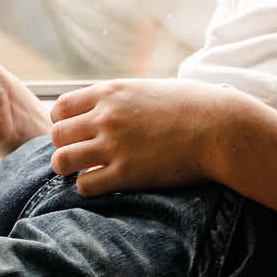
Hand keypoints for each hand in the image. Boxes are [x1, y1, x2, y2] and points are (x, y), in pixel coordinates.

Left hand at [48, 78, 241, 195]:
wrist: (222, 128)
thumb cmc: (196, 106)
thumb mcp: (150, 89)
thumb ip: (124, 97)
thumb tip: (114, 103)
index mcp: (110, 92)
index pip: (60, 108)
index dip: (63, 123)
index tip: (76, 133)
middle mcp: (105, 117)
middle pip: (55, 135)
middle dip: (64, 146)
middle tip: (80, 154)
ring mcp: (114, 146)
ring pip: (61, 161)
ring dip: (69, 169)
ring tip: (84, 171)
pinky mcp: (126, 174)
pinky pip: (85, 185)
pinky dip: (89, 188)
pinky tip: (104, 184)